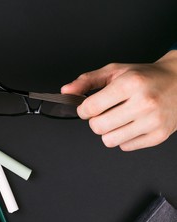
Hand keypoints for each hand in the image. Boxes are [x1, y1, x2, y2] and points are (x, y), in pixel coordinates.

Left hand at [61, 50, 176, 150]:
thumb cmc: (144, 77)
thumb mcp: (114, 72)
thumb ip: (87, 81)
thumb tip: (65, 91)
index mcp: (130, 84)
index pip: (91, 108)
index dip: (83, 110)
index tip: (88, 108)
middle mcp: (144, 103)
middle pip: (98, 127)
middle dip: (95, 121)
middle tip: (105, 112)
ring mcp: (153, 121)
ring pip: (109, 140)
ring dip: (108, 131)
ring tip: (119, 118)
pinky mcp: (159, 135)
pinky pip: (125, 146)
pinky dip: (124, 138)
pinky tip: (132, 124)